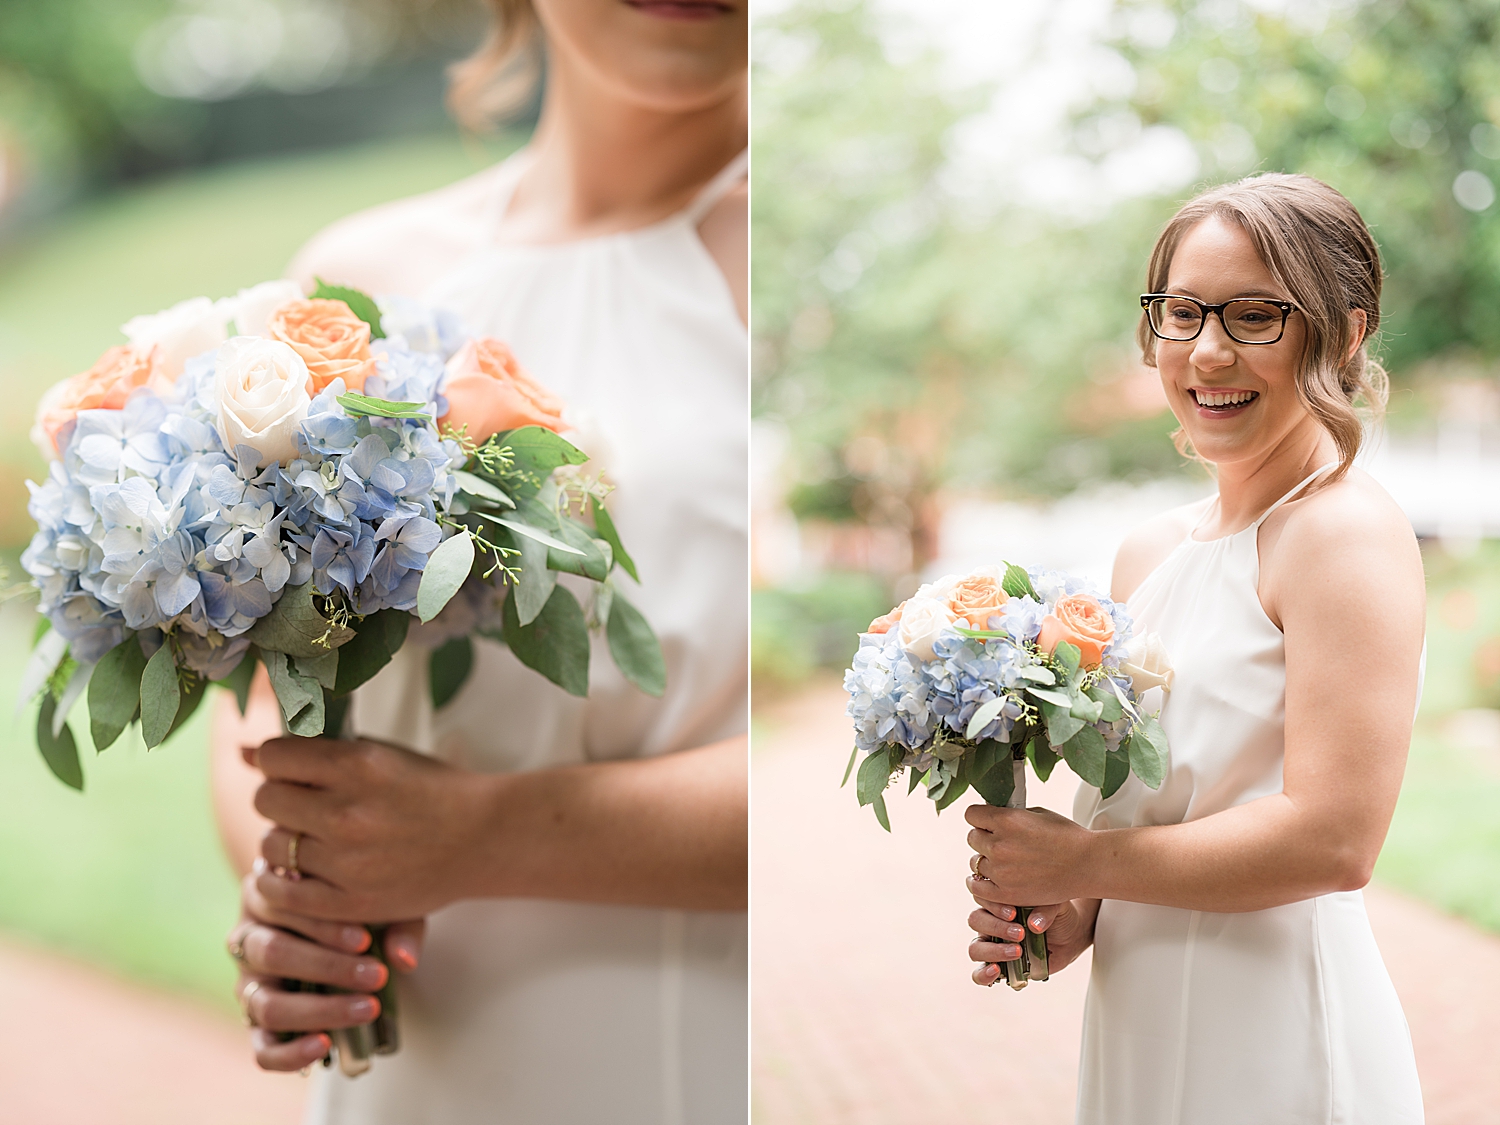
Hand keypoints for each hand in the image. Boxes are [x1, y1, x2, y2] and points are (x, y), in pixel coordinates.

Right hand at [230, 863, 425, 1070]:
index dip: (323, 926)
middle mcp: (249, 940)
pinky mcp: (257, 1023)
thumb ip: (395, 924)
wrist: (336, 922)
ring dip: (319, 1010)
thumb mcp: (377, 902)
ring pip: (266, 1004)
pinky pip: (263, 1049)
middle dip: (327, 967)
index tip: (366, 940)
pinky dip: (290, 1054)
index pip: (283, 908)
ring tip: (367, 1009)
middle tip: (376, 975)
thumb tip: (405, 960)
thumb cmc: (354, 906)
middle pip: (272, 953)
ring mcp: (249, 984)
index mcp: (268, 897)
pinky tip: (324, 1045)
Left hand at [247, 736, 493, 922]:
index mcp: (357, 765)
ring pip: (270, 844)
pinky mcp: (350, 902)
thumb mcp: (380, 754)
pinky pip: (280, 891)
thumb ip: (316, 753)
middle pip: (266, 799)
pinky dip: (278, 881)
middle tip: (305, 806)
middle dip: (280, 799)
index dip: (278, 762)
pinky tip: (297, 871)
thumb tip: (244, 751)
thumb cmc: (431, 789)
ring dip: (284, 840)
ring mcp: (347, 860)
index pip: (273, 756)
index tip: (295, 770)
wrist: (485, 837)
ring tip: (315, 839)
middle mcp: (347, 811)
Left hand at [964, 803, 1094, 904]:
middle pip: (972, 838)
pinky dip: (980, 883)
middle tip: (1000, 843)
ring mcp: (1001, 870)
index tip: (987, 822)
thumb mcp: (1037, 814)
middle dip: (984, 838)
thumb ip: (1010, 815)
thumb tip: (993, 816)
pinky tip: (991, 880)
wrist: (1088, 865)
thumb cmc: (1067, 836)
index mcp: (1006, 820)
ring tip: (1002, 863)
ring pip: (975, 862)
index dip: (980, 817)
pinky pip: (977, 887)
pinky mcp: (1006, 893)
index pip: (971, 814)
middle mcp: (999, 844)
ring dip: (986, 861)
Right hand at [966, 898, 1095, 985]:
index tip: (1014, 914)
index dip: (994, 906)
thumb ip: (1046, 909)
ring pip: (975, 948)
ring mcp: (992, 946)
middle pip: (976, 920)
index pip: (983, 898)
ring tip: (1017, 952)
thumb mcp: (1056, 905)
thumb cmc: (1057, 916)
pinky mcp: (999, 967)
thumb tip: (1034, 924)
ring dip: (993, 951)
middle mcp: (991, 923)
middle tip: (1021, 934)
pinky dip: (984, 975)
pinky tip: (997, 971)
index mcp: (999, 902)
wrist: (1069, 937)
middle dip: (997, 928)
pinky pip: (980, 974)